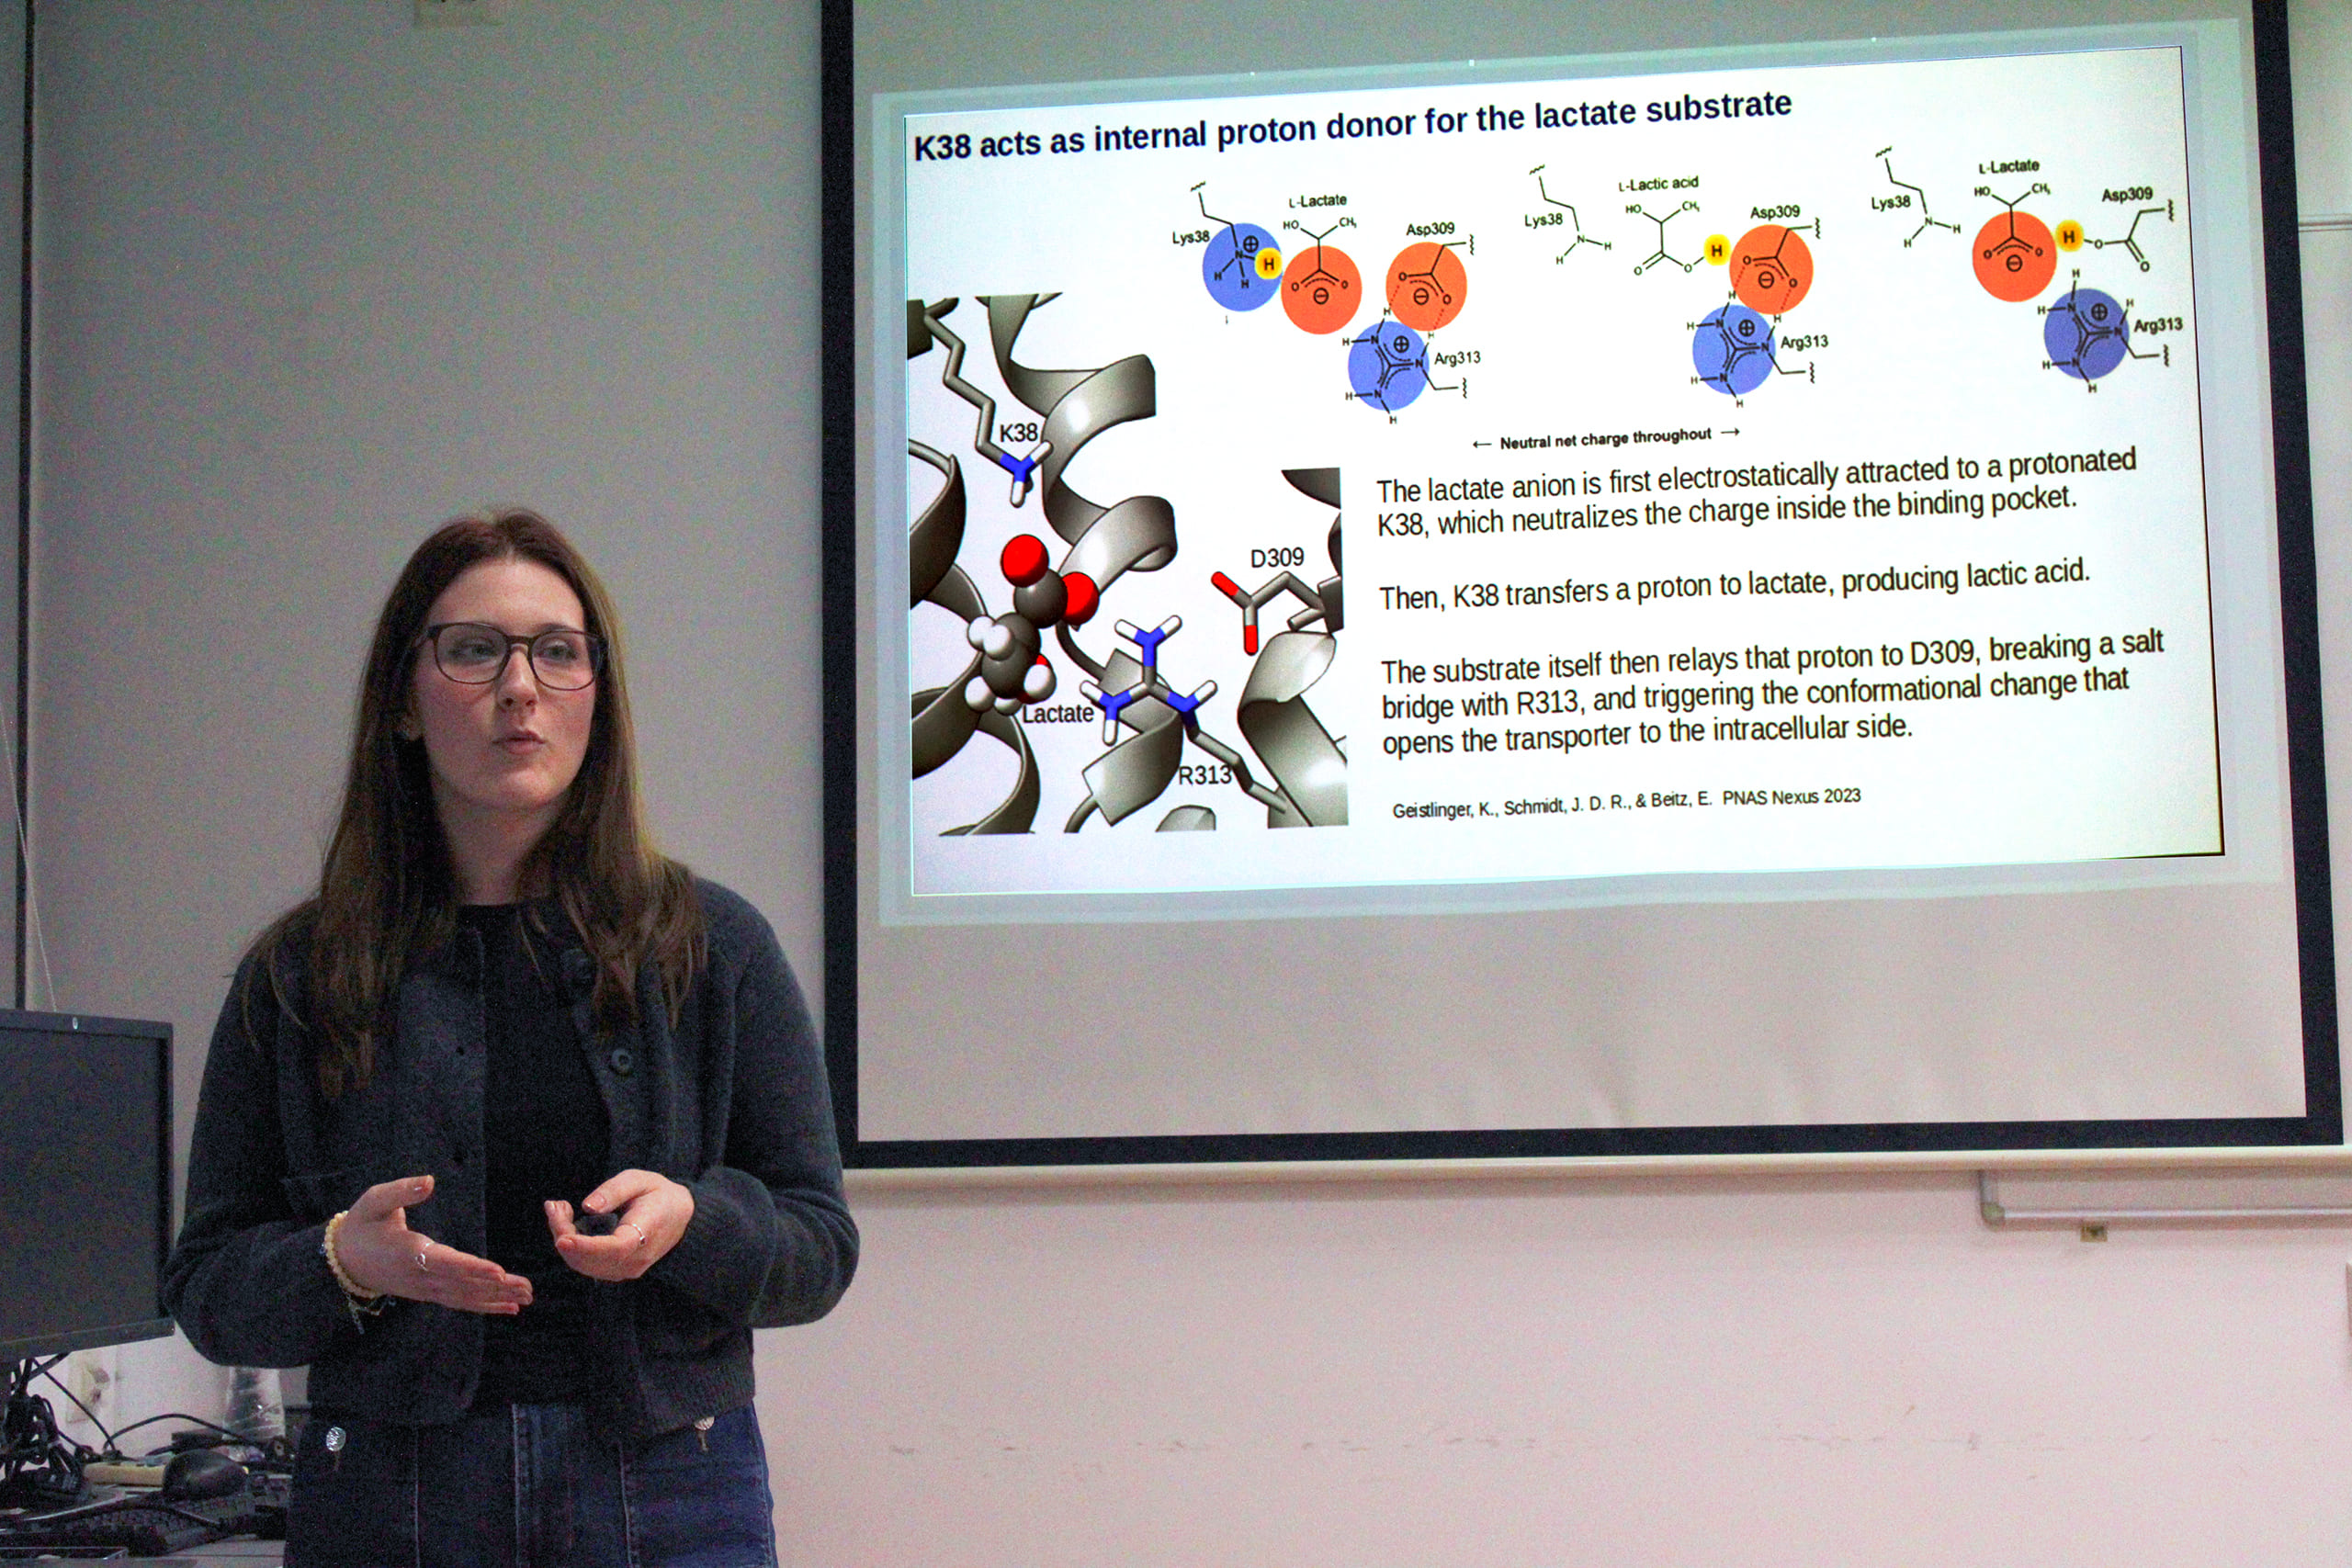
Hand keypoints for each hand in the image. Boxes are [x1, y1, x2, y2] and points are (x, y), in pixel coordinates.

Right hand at [335, 1174, 533, 1313]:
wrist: (343, 1261)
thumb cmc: (363, 1225)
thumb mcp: (375, 1201)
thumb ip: (401, 1192)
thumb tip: (429, 1181)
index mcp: (409, 1252)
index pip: (446, 1262)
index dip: (472, 1268)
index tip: (497, 1271)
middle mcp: (420, 1275)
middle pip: (462, 1284)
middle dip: (496, 1287)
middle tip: (527, 1288)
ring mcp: (424, 1289)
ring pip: (464, 1297)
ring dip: (496, 1299)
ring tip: (526, 1298)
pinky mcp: (428, 1293)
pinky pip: (459, 1302)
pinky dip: (484, 1306)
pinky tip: (509, 1308)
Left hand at [547, 1169, 693, 1280]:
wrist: (679, 1216)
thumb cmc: (657, 1194)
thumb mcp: (639, 1180)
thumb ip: (614, 1191)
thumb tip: (587, 1207)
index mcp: (646, 1234)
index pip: (614, 1248)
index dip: (586, 1246)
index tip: (562, 1238)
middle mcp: (635, 1260)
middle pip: (590, 1259)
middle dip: (563, 1234)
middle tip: (555, 1205)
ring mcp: (625, 1270)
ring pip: (583, 1265)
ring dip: (563, 1240)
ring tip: (560, 1209)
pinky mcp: (616, 1271)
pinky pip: (586, 1265)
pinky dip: (571, 1248)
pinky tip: (567, 1225)